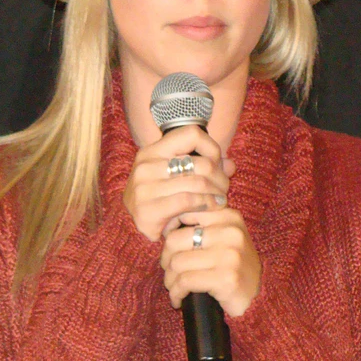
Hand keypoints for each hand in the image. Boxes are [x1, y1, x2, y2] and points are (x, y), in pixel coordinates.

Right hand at [123, 125, 235, 241]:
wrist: (129, 227)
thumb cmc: (160, 198)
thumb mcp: (178, 177)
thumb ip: (205, 167)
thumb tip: (231, 166)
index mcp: (152, 151)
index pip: (192, 133)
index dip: (211, 147)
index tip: (216, 163)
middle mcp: (145, 165)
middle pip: (201, 163)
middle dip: (220, 177)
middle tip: (224, 188)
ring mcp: (144, 188)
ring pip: (198, 183)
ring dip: (216, 193)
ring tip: (222, 199)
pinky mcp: (147, 210)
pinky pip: (188, 201)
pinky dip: (207, 204)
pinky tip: (214, 207)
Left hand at [160, 208, 260, 317]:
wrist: (257, 297)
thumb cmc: (232, 265)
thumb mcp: (223, 236)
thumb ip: (201, 224)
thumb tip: (165, 224)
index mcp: (229, 216)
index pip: (184, 213)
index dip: (169, 231)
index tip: (171, 248)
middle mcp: (230, 232)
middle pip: (175, 240)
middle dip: (166, 259)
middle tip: (170, 272)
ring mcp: (229, 255)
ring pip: (177, 263)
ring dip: (170, 280)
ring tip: (174, 287)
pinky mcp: (226, 278)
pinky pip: (185, 282)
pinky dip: (176, 292)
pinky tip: (178, 299)